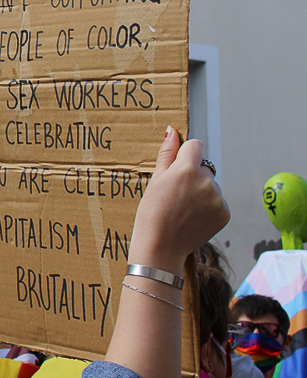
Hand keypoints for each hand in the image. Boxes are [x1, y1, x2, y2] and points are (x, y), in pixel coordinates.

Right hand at [129, 126, 228, 272]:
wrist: (161, 247)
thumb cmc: (151, 213)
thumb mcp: (155, 180)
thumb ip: (167, 154)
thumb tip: (172, 131)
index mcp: (186, 169)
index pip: (196, 146)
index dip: (186, 155)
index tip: (177, 169)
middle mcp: (206, 181)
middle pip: (204, 167)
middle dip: (193, 176)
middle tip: (176, 195)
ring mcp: (217, 198)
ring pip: (211, 185)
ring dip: (201, 192)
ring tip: (183, 209)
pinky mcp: (225, 212)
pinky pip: (218, 201)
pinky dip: (208, 207)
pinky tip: (193, 217)